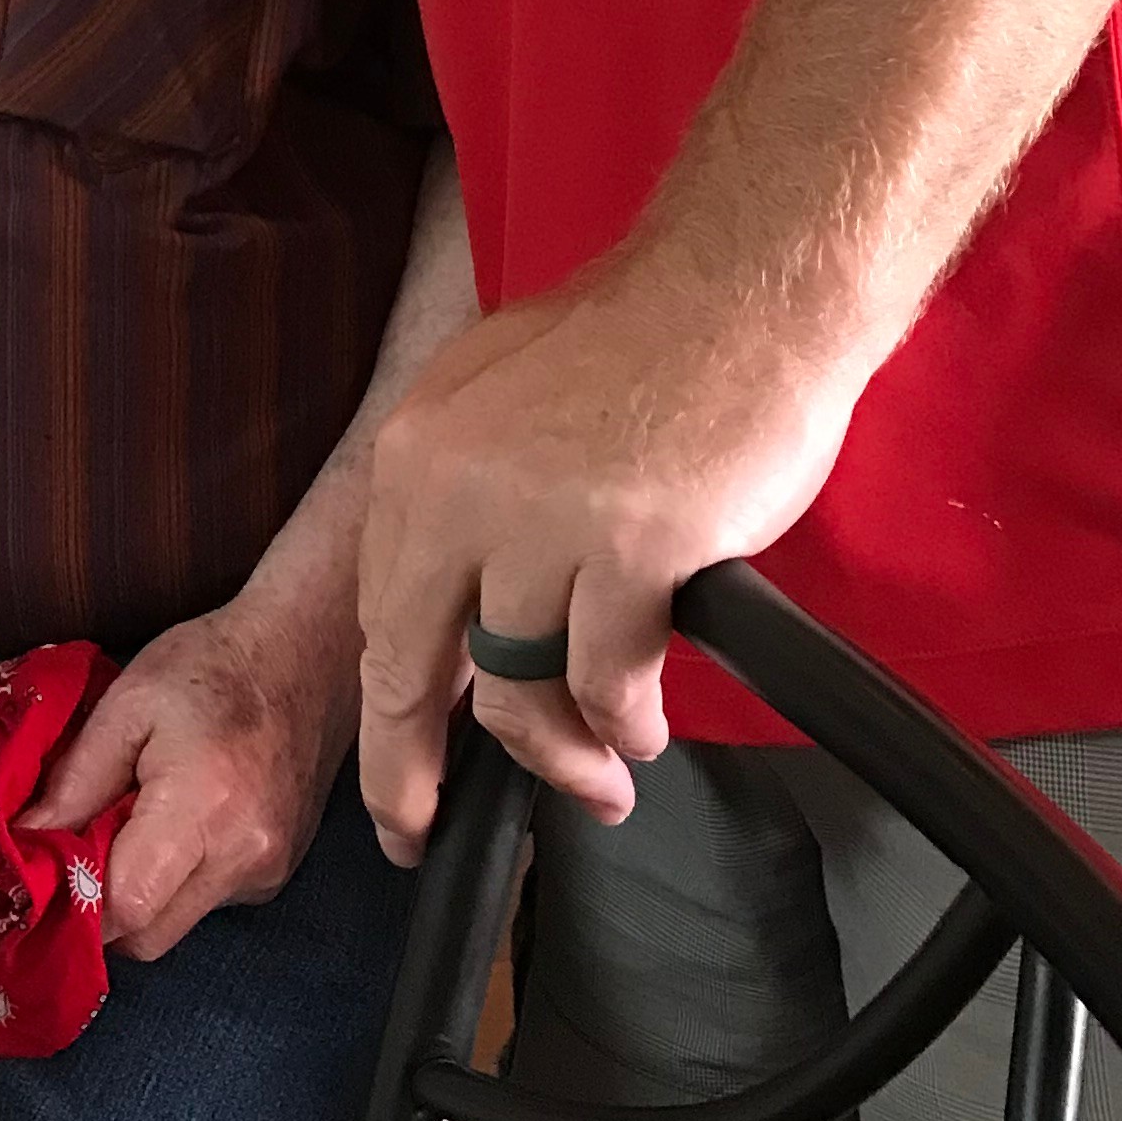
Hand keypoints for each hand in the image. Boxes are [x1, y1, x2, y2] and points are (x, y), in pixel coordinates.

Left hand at [29, 578, 357, 961]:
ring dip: (140, 893)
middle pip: (150, 936)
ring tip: (128, 825)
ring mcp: (267, 872)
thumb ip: (75, 781)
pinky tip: (175, 823)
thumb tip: (23, 841)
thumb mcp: (127, 704)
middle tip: (73, 854)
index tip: (38, 880)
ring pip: (178, 924)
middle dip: (101, 910)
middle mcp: (243, 857)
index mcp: (202, 809)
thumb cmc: (210, 666)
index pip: (129, 907)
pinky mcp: (277, 874)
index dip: (74, 906)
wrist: (306, 655)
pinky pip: (208, 901)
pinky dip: (177, 878)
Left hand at [356, 264, 867, 866]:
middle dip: (413, 770)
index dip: (387, 709)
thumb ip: (463, 506)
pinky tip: (643, 728)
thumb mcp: (498, 403)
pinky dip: (625, 719)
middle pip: (414, 670)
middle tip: (421, 829)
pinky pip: (608, 676)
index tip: (396, 773)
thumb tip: (459, 621)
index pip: (379, 614)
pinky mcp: (630, 549)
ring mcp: (541, 521)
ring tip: (599, 780)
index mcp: (416, 454)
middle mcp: (457, 489)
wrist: (742, 291)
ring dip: (560, 753)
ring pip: (518, 689)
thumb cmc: (637, 344)